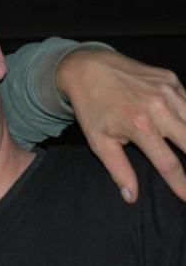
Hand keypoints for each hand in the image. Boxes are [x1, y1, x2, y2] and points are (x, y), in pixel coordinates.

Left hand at [57, 49, 185, 202]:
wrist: (88, 69)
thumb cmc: (92, 108)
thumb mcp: (99, 141)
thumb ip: (118, 169)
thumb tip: (131, 196)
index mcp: (140, 126)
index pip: (169, 164)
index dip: (182, 184)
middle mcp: (160, 108)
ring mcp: (169, 91)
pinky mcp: (172, 80)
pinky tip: (185, 130)